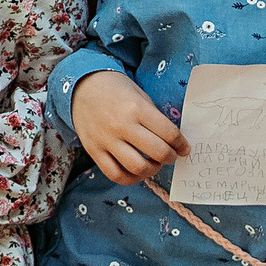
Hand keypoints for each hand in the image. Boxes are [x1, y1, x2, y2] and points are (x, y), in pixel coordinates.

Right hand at [70, 70, 189, 184]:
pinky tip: (137, 172)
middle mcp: (121, 125)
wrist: (81, 86)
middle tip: (171, 155)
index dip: (181, 144)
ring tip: (154, 164)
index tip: (184, 148)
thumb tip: (172, 142)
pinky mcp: (93, 150)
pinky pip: (114, 174)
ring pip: (137, 168)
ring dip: (152, 170)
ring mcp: (106, 140)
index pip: (169, 133)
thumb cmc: (116, 90)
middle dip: (170, 157)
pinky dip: (130, 178)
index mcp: (136, 108)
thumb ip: (154, 118)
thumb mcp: (140, 96)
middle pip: (157, 152)